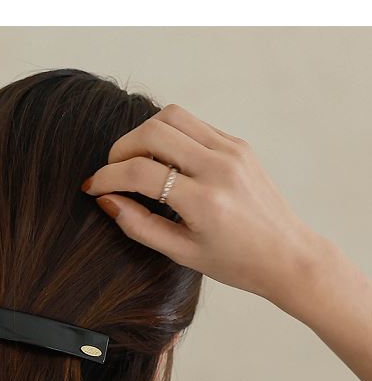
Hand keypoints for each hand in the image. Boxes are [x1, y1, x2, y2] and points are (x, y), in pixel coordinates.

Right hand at [81, 103, 328, 305]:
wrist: (288, 255)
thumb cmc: (236, 263)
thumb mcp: (181, 253)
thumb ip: (139, 225)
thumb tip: (106, 200)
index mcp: (204, 201)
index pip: (140, 172)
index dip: (107, 176)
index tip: (92, 187)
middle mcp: (219, 168)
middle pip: (153, 132)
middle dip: (121, 148)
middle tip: (111, 171)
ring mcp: (232, 151)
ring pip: (172, 117)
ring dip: (143, 134)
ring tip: (134, 161)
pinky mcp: (239, 145)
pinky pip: (194, 125)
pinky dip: (169, 135)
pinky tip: (163, 160)